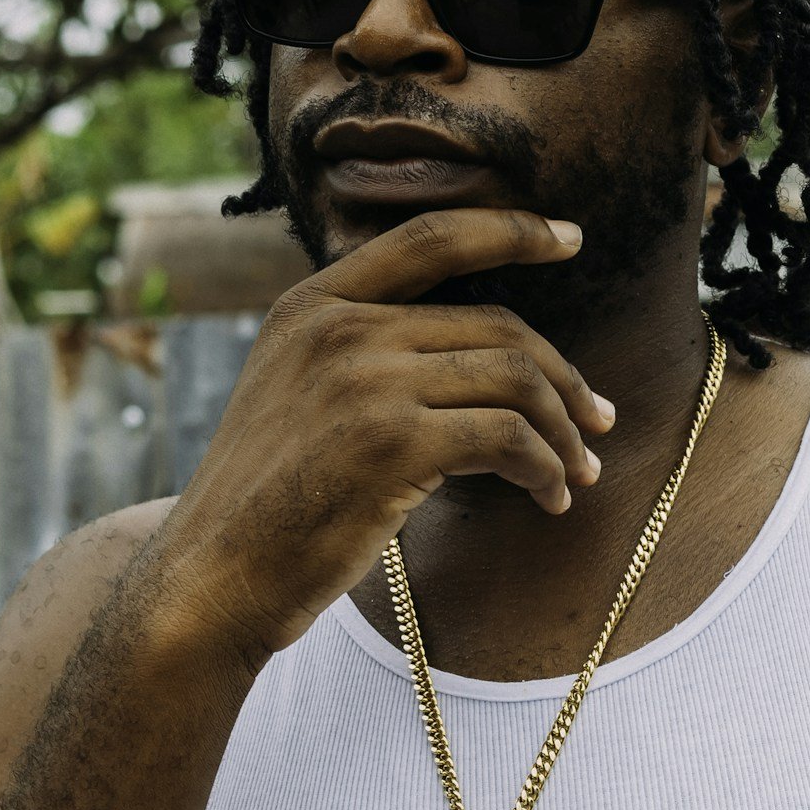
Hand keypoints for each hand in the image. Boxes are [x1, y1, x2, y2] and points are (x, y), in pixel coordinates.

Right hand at [144, 208, 617, 664]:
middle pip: (497, 325)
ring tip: (580, 471)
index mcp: (313, 303)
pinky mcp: (392, 442)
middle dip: (564, 375)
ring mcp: (365, 380)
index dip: (511, 230)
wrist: (210, 578)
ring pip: (515, 379)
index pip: (432, 239)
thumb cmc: (266, 501)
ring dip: (564, 430)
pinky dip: (545, 467)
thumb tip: (477, 352)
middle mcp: (339, 327)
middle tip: (600, 419)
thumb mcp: (294, 390)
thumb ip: (360, 350)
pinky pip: (508, 436)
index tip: (570, 237)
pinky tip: (550, 497)